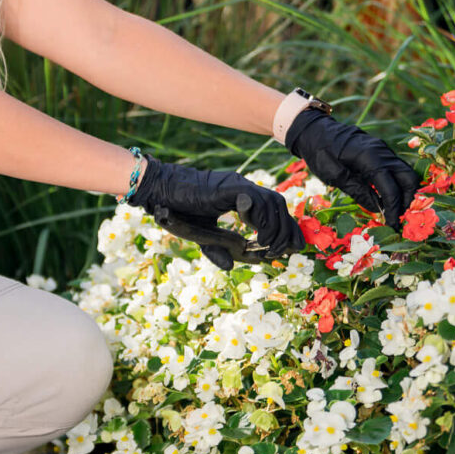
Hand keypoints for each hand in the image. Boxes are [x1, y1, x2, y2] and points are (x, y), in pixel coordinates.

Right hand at [126, 158, 300, 270]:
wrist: (162, 191)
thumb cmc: (178, 209)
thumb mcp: (203, 235)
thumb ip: (217, 249)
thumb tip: (231, 268)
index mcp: (241, 196)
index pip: (275, 208)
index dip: (287, 227)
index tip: (292, 248)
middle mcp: (244, 188)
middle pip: (279, 204)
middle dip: (286, 230)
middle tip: (278, 252)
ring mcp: (238, 185)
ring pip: (273, 202)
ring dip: (274, 227)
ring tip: (266, 245)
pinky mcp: (229, 187)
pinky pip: (254, 199)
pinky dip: (260, 218)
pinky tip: (253, 232)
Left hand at [285, 108, 421, 229]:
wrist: (314, 129)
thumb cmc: (320, 151)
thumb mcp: (334, 175)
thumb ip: (357, 191)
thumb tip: (377, 209)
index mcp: (370, 157)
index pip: (391, 187)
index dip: (394, 208)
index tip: (392, 225)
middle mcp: (382, 152)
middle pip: (409, 178)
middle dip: (406, 200)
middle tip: (395, 217)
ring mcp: (384, 150)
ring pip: (406, 173)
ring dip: (403, 193)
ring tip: (391, 210)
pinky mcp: (381, 152)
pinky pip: (396, 169)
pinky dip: (396, 184)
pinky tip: (385, 197)